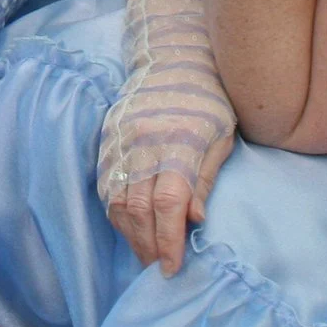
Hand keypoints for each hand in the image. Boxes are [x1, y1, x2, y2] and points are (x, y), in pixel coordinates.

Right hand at [100, 0, 234, 274]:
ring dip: (130, 235)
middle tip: (160, 270)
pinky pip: (105, 186)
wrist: (172, 57)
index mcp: (178, 142)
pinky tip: (131, 227)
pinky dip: (116, 214)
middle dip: (149, 246)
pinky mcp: (107, 138)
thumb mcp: (221, 138)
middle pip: (138, 208)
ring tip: (147, 254)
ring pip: (116, 201)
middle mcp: (143, 142)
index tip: (173, 267)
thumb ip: (205, 178)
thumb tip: (193, 221)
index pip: (169, 202)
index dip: (169, 240)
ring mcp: (120, 140)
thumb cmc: (208, 100)